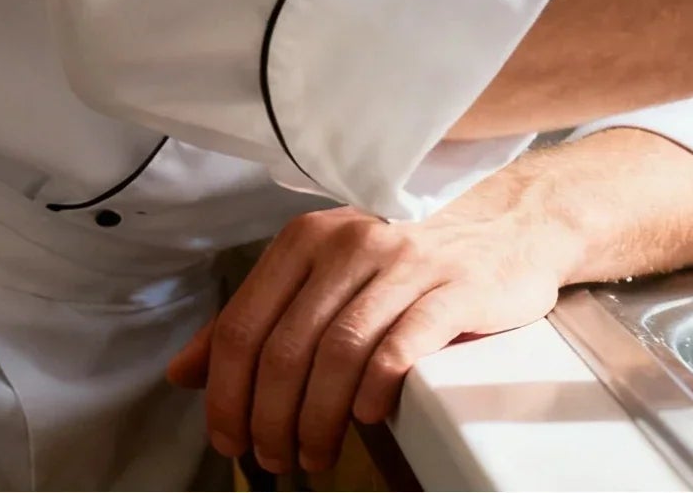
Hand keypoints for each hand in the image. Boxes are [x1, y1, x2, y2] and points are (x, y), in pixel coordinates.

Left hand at [166, 197, 577, 475]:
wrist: (508, 234)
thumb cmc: (406, 268)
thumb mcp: (324, 281)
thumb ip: (256, 320)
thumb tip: (184, 373)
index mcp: (309, 238)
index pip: (243, 325)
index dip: (227, 395)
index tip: (229, 440)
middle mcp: (353, 241)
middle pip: (287, 348)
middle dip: (271, 419)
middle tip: (275, 458)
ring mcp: (408, 261)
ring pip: (338, 353)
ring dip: (317, 419)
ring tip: (316, 452)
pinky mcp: (455, 287)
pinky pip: (399, 347)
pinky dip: (373, 391)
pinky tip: (367, 416)